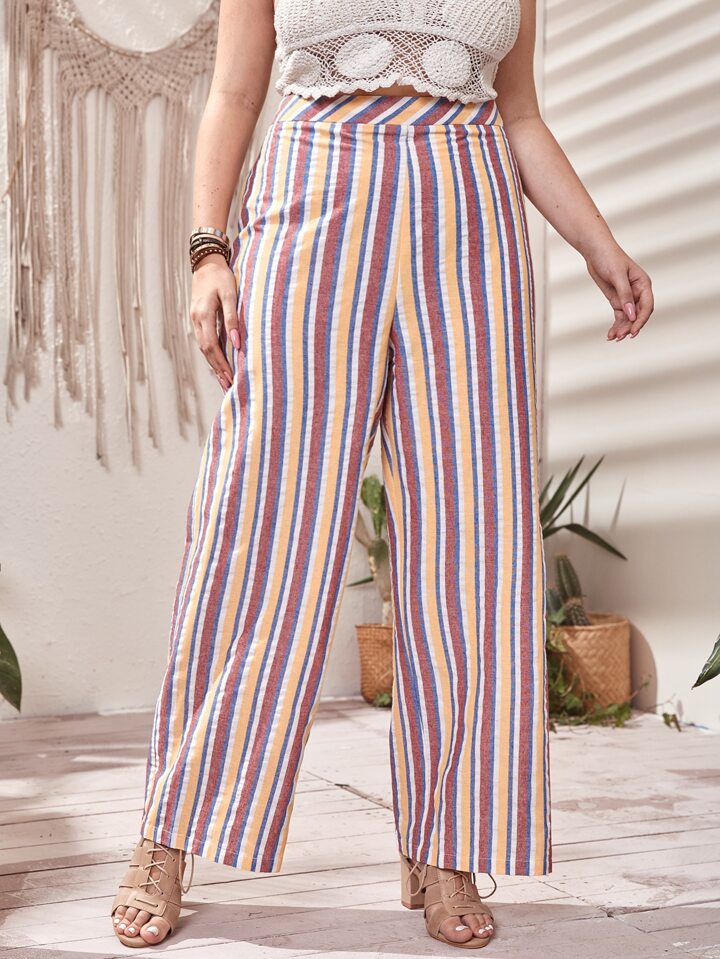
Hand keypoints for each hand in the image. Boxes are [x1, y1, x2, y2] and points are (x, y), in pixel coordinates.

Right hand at [190, 253, 240, 391]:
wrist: (206, 263)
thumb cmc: (221, 277)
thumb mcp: (230, 294)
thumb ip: (232, 318)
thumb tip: (236, 342)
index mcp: (203, 315)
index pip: (212, 346)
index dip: (221, 364)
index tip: (231, 377)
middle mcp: (196, 320)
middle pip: (206, 351)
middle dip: (217, 370)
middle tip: (228, 386)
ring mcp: (195, 320)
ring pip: (203, 348)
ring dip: (214, 365)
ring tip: (224, 380)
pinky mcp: (198, 319)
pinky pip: (204, 341)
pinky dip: (211, 354)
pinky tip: (219, 363)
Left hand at [582, 240, 653, 340]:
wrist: (595, 251)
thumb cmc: (609, 258)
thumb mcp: (617, 276)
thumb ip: (625, 295)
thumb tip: (631, 314)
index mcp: (643, 284)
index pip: (647, 306)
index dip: (641, 320)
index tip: (633, 331)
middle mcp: (637, 292)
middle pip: (638, 314)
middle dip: (630, 326)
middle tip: (620, 337)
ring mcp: (627, 297)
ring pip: (628, 318)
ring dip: (622, 328)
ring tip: (613, 338)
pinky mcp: (617, 300)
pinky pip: (619, 316)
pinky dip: (616, 325)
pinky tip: (611, 334)